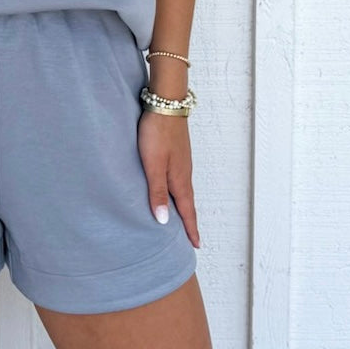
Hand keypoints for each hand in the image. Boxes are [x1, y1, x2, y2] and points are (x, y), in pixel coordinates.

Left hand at [137, 110, 199, 246]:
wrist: (166, 103)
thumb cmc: (157, 133)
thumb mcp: (153, 165)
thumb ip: (156, 192)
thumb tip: (164, 222)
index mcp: (179, 179)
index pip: (186, 211)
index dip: (190, 229)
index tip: (196, 245)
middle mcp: (183, 173)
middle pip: (187, 202)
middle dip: (189, 221)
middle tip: (191, 237)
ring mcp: (181, 162)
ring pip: (183, 190)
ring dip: (184, 206)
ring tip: (182, 218)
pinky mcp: (176, 152)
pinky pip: (179, 179)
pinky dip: (178, 191)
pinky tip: (171, 189)